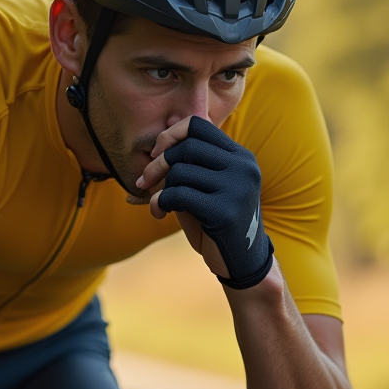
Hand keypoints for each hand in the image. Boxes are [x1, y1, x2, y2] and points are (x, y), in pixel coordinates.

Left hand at [137, 117, 273, 289]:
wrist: (241, 263)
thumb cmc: (217, 223)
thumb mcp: (206, 188)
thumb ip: (189, 166)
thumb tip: (154, 148)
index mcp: (240, 157)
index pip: (199, 125)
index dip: (171, 135)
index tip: (156, 153)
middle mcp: (243, 167)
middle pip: (187, 147)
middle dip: (157, 163)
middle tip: (145, 182)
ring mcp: (237, 188)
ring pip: (180, 171)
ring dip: (158, 188)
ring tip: (156, 204)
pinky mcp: (225, 211)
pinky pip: (178, 195)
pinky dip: (159, 203)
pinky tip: (158, 214)